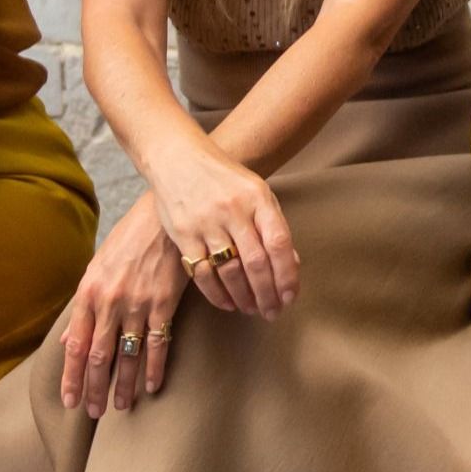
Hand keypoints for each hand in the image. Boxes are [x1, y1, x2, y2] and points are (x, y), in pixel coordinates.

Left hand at [57, 192, 188, 416]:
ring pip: (127, 355)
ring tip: (120, 406)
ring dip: (123, 385)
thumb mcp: (98, 267)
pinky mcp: (164, 302)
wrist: (163, 216)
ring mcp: (137, 304)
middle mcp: (109, 301)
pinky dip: (153, 367)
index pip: (75, 345)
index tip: (69, 400)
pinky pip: (157, 343)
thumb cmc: (130, 239)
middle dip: (94, 388)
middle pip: (98, 356)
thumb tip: (69, 338)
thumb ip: (85, 304)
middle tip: (93, 412)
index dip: (71, 376)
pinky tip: (150, 386)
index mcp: (88, 292)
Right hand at [152, 140, 298, 319]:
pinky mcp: (183, 234)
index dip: (287, 274)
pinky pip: (202, 272)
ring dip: (243, 296)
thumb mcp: (256, 192)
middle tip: (272, 312)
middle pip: (256, 262)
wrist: (178, 158)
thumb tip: (292, 265)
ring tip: (252, 309)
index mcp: (258, 198)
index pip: (279, 243)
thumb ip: (273, 225)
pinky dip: (217, 293)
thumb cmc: (224, 180)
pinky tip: (228, 303)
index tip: (290, 297)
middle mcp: (234, 210)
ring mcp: (207, 222)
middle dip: (267, 293)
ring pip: (229, 271)